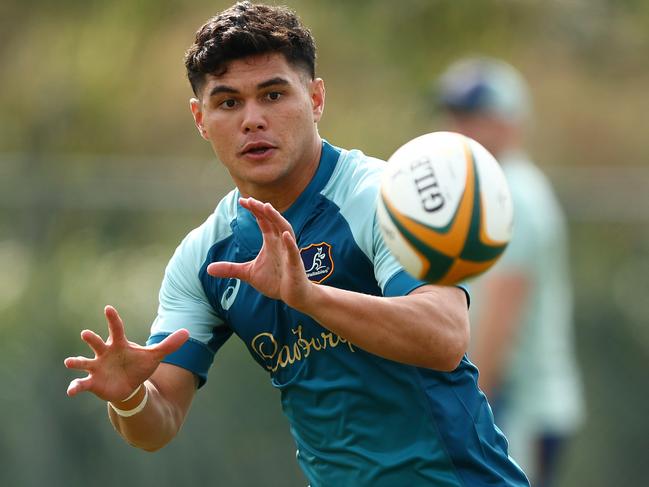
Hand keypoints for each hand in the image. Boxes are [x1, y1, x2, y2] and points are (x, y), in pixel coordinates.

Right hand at [64, 305, 188, 401]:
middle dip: (91, 339)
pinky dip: (75, 386)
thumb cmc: (139, 366)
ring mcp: (97, 367)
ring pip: (83, 362)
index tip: (108, 308)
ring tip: (70, 362)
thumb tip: (187, 332)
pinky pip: (81, 383)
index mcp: (119, 344)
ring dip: (76, 362)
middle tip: (86, 333)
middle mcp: (105, 353)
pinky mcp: (92, 382)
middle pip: (97, 343)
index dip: (113, 319)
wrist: (129, 386)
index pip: (117, 329)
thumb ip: (169, 344)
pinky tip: (71, 390)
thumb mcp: (154, 356)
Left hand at [206, 197, 314, 308]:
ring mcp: (289, 252)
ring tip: (267, 207)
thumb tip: (208, 268)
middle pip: (273, 221)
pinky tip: (285, 235)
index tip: (242, 200)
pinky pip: (293, 251)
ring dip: (277, 218)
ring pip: (286, 230)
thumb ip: (230, 269)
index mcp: (271, 242)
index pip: (263, 221)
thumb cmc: (275, 281)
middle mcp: (281, 243)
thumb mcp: (248, 273)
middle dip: (262, 210)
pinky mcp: (295, 264)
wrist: (294, 296)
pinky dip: (290, 243)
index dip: (254, 210)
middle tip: (250, 200)